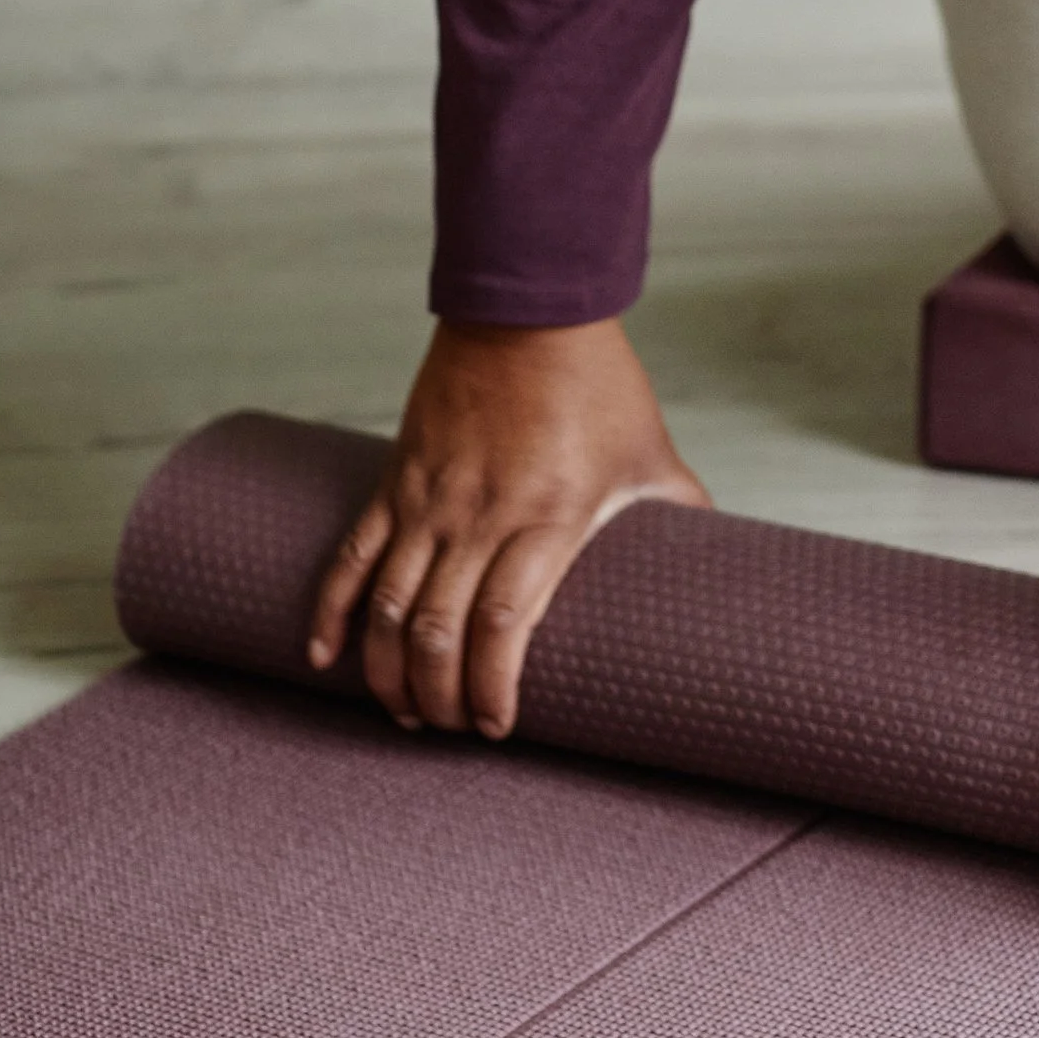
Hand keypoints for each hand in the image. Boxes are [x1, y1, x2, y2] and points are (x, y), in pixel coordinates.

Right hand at [306, 317, 708, 741]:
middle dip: (440, 697)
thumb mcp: (649, 451)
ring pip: (389, 607)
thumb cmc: (597, 381)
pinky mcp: (396, 479)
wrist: (528, 308)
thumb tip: (714, 552)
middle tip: (452, 729)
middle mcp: (482, 515)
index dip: (493, 686)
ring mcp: (431, 499)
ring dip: (387, 672)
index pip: (506, 625)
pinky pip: (352, 555)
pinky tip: (324, 660)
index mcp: (550, 515)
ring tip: (403, 713)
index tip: (499, 726)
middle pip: (438, 631)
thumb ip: (677, 509)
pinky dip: (332, 612)